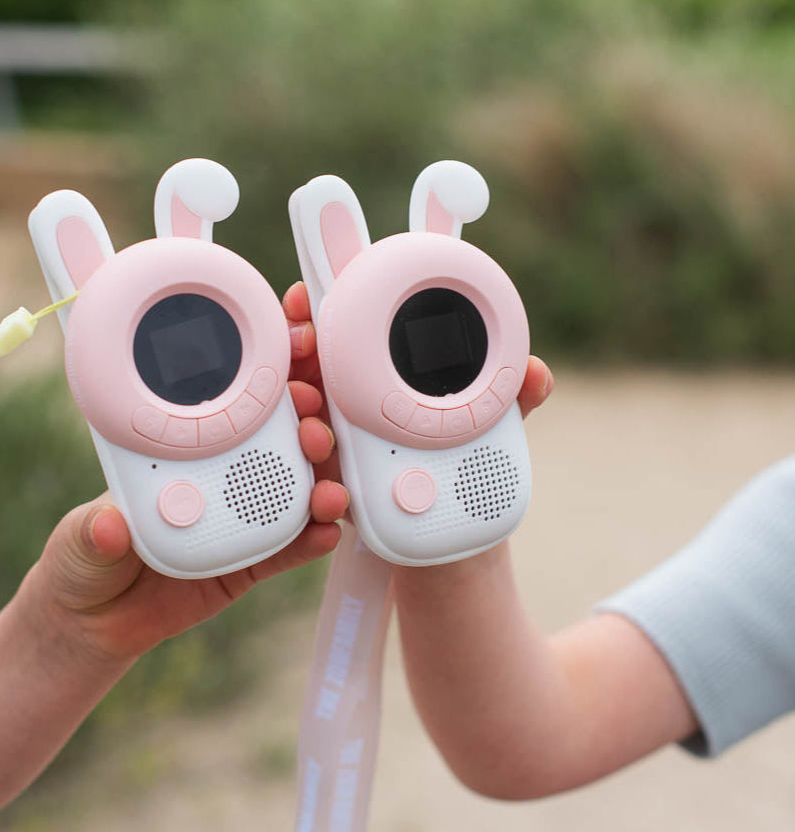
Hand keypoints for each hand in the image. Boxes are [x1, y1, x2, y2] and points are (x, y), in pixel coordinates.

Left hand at [22, 379, 347, 663]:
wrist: (91, 624)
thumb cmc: (81, 560)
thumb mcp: (78, 540)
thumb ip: (95, 532)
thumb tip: (109, 524)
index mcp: (176, 457)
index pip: (223, 416)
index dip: (259, 396)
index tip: (286, 382)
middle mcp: (213, 481)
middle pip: (269, 448)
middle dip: (302, 433)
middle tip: (314, 433)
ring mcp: (235, 521)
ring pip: (288, 495)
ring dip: (318, 485)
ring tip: (331, 493)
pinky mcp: (246, 564)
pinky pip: (285, 550)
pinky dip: (310, 540)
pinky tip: (328, 534)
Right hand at [282, 279, 554, 474]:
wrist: (446, 534)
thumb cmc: (460, 463)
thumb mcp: (488, 428)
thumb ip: (510, 400)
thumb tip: (537, 373)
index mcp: (372, 371)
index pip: (332, 330)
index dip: (309, 309)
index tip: (302, 297)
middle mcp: (343, 403)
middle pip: (302, 373)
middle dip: (294, 363)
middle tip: (306, 369)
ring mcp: (332, 448)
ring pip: (298, 429)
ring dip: (300, 426)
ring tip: (318, 435)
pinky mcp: (331, 495)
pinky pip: (311, 490)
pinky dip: (316, 492)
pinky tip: (331, 495)